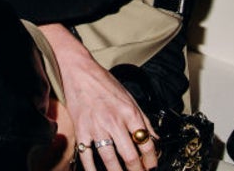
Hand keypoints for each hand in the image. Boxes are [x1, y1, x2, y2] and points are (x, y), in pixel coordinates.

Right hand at [42, 27, 156, 170]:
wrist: (79, 71)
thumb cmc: (104, 83)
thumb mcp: (130, 98)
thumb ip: (143, 120)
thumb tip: (154, 138)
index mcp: (129, 112)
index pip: (145, 143)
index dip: (151, 159)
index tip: (151, 165)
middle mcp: (114, 121)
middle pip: (129, 156)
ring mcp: (96, 127)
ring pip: (109, 159)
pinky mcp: (81, 130)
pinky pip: (86, 156)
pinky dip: (91, 169)